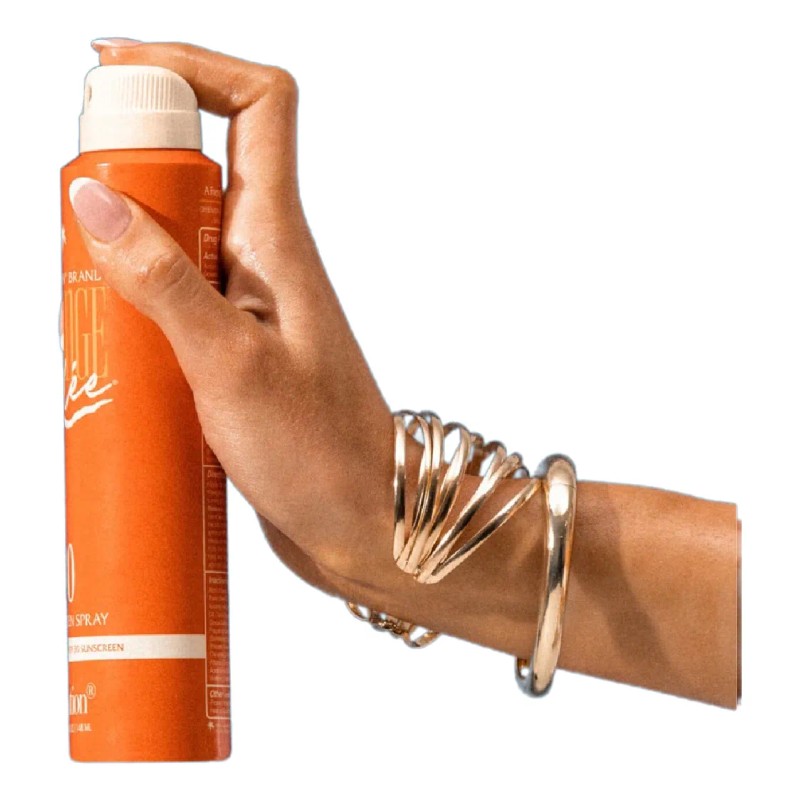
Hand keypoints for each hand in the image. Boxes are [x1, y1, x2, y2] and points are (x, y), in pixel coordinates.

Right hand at [75, 40, 393, 595]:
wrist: (361, 523)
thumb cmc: (321, 454)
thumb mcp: (231, 365)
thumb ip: (162, 281)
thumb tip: (93, 198)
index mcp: (280, 239)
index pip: (258, 107)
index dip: (193, 65)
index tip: (114, 71)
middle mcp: (264, 259)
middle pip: (193, 165)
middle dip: (123, 170)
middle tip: (77, 220)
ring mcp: (245, 304)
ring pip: (171, 237)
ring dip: (116, 250)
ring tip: (84, 302)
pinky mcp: (229, 349)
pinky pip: (170, 300)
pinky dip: (128, 307)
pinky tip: (106, 350)